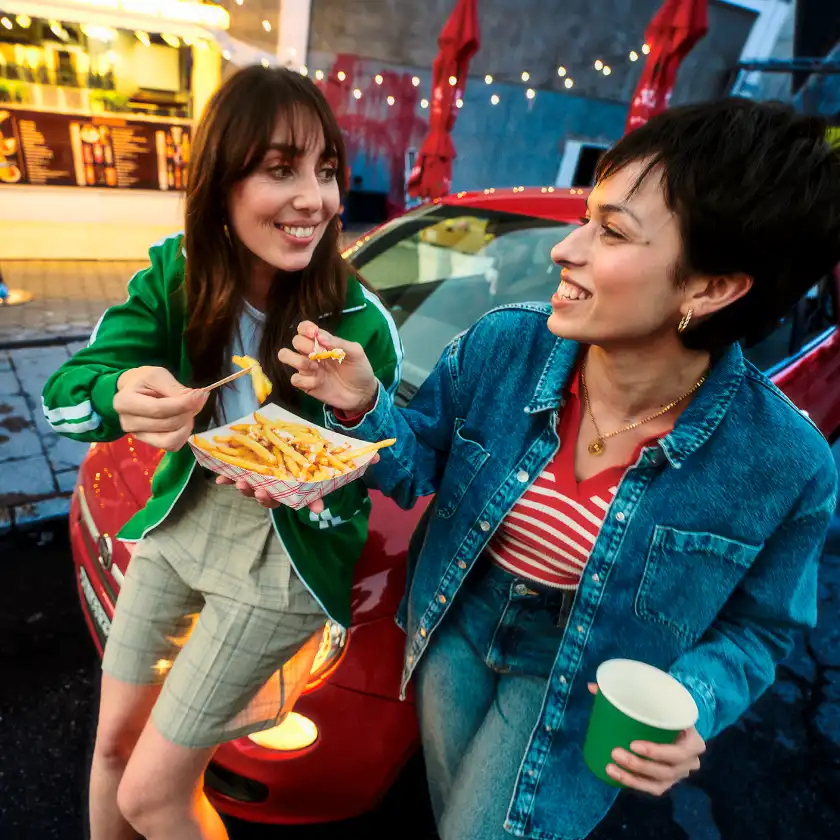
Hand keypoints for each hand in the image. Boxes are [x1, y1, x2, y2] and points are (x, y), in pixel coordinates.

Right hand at [114, 366, 206, 451]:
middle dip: (187, 412)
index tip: (200, 395)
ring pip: (171, 439)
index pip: (159, 409)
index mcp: (125, 402)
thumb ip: (176, 388)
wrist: (133, 390)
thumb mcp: (158, 375)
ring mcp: (138, 435)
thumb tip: (198, 398)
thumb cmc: (144, 381)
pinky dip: (183, 435)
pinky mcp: (149, 442)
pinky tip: (184, 422)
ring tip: (188, 412)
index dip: (183, 404)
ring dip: (186, 426)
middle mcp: (128, 423)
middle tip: (196, 401)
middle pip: (168, 424)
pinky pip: (172, 446)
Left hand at [216, 452, 380, 512]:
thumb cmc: (308, 453)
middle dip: (270, 497)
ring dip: (249, 489)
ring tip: (245, 482)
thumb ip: (353, 457)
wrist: (285, 441)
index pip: (308, 497)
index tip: (316, 507)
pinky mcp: (247, 472)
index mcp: (301, 485)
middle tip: (265, 490)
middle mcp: (282, 487)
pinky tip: (219, 478)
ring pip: (256, 491)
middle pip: (276, 498)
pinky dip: (228, 479)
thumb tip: (380, 457)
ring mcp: (264, 482)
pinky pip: (236, 479)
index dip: (312, 502)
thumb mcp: (331, 453)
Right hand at [278, 321, 377, 413]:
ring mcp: (308, 369)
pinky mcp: (306, 385)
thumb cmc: (359, 369)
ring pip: (285, 356)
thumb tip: (319, 335)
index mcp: (322, 342)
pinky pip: (294, 379)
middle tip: (322, 355)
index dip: (305, 328)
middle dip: (306, 346)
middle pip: (295, 341)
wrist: (363, 394)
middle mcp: (311, 353)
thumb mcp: (355, 353)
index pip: (303, 328)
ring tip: (316, 367)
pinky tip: (318, 382)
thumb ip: (338, 342)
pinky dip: (305, 380)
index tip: (314, 334)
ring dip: (299, 360)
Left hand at [587, 683, 704, 794]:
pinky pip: (652, 789)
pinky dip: (634, 784)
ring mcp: (679, 775)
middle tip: (615, 752)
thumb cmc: (666, 712)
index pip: (679, 751)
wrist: (677, 724)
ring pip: (657, 783)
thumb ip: (628, 691)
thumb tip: (592, 686)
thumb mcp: (656, 701)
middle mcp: (690, 762)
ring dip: (633, 777)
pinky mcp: (668, 782)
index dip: (657, 752)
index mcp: (693, 741)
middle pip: (666, 769)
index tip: (632, 743)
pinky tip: (616, 775)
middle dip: (638, 765)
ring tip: (610, 767)